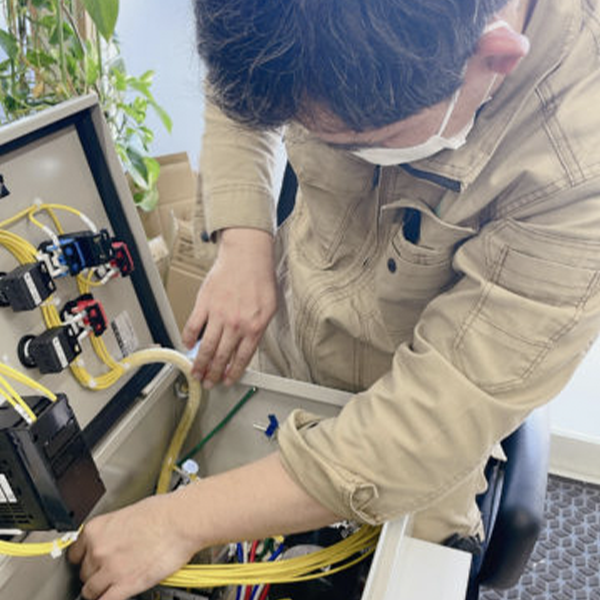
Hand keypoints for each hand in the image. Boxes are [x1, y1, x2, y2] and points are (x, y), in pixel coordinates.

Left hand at [68, 494, 196, 599]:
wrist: (180, 521)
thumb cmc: (162, 513)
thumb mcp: (127, 514)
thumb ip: (112, 532)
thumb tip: (112, 539)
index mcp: (96, 530)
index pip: (74, 554)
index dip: (85, 559)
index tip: (90, 562)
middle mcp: (97, 550)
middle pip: (83, 573)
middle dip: (96, 573)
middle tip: (109, 569)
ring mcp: (110, 570)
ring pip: (90, 591)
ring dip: (100, 590)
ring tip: (112, 585)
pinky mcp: (125, 586)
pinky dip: (108, 599)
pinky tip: (114, 595)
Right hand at [182, 228, 275, 386]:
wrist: (247, 255)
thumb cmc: (259, 278)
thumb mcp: (269, 308)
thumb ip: (258, 329)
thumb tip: (245, 348)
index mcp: (254, 326)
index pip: (242, 358)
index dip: (233, 373)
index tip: (227, 381)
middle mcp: (236, 323)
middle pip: (221, 356)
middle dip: (214, 374)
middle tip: (208, 382)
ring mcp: (218, 314)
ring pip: (206, 347)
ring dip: (199, 364)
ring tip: (195, 373)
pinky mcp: (204, 303)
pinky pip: (192, 326)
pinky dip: (187, 339)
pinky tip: (186, 346)